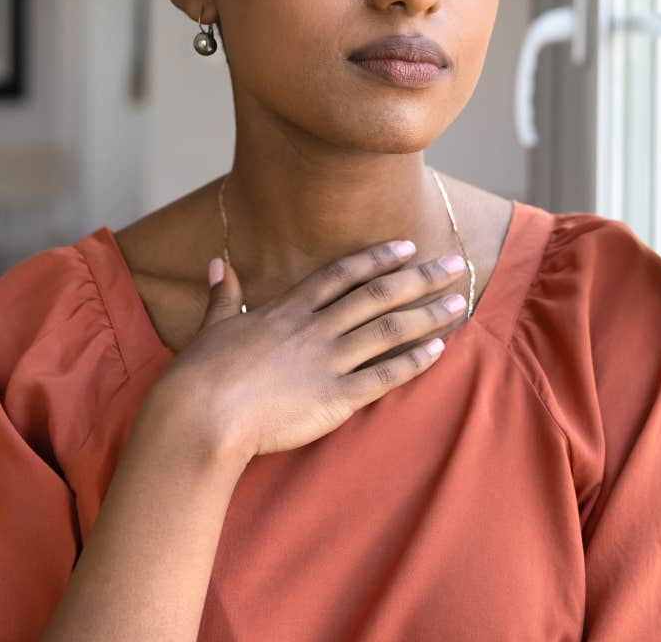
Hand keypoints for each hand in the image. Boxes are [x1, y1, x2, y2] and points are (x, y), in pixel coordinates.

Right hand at [149, 241, 470, 463]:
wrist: (202, 414)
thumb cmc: (201, 373)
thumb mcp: (212, 325)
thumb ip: (223, 295)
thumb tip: (216, 263)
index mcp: (288, 309)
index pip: (342, 275)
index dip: (377, 259)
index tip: (408, 247)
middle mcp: (315, 328)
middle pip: (378, 295)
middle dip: (420, 279)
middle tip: (455, 265)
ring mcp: (327, 361)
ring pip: (388, 330)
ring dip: (427, 315)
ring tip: (458, 304)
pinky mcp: (335, 398)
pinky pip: (383, 376)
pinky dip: (413, 362)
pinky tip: (438, 351)